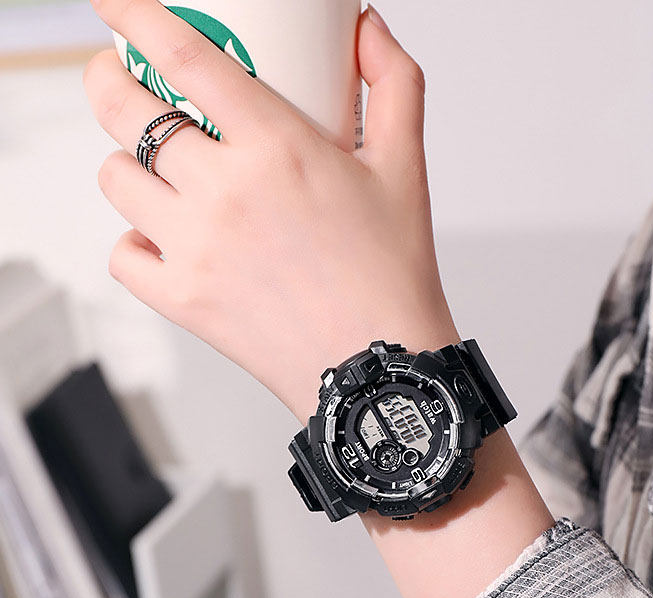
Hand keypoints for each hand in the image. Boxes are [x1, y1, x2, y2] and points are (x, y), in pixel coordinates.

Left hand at [83, 0, 458, 421]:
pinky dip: (136, 240)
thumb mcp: (406, 169)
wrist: (379, 368)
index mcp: (277, 149)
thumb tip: (367, 29)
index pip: (182, 55)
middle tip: (121, 79)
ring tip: (159, 171)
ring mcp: (196, 249)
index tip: (115, 7)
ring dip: (128, 163)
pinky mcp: (183, 300)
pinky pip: (123, 254)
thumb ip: (394, 84)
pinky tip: (167, 239)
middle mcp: (224, 193)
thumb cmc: (392, 277)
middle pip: (124, 110)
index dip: (134, 15)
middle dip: (108, 78)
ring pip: (116, 179)